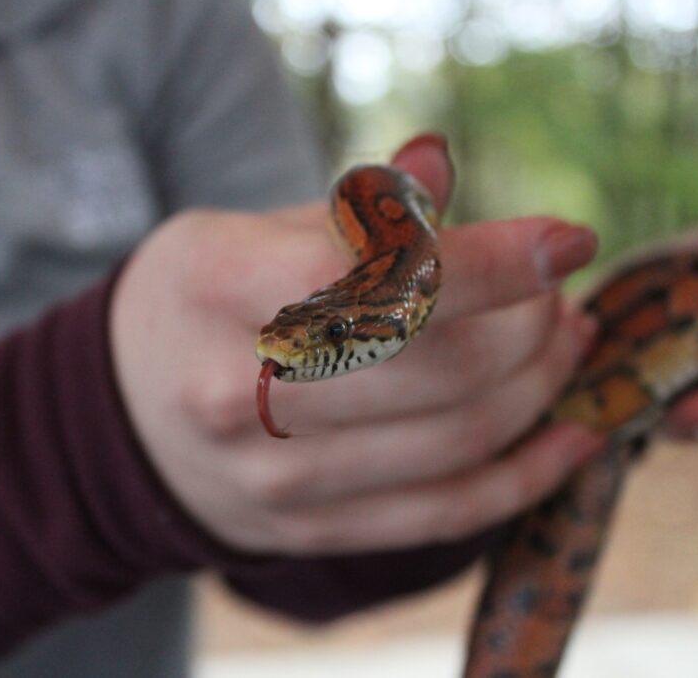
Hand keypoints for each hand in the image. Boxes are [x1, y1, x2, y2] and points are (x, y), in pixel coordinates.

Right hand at [109, 136, 602, 555]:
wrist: (126, 417)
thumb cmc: (200, 304)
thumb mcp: (245, 231)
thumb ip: (347, 211)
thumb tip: (438, 166)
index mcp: (221, 290)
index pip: (381, 278)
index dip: (495, 261)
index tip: (569, 241)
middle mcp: (238, 393)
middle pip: (437, 364)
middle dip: (529, 326)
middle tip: (556, 296)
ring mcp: (274, 477)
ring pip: (456, 440)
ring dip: (540, 386)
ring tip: (566, 343)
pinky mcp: (309, 531)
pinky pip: (445, 513)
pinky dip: (526, 475)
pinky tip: (571, 433)